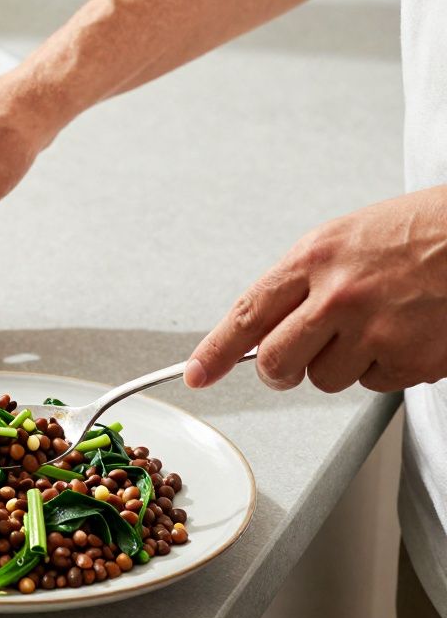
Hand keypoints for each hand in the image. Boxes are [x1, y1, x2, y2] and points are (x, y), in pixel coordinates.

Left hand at [186, 187, 446, 392]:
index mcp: (314, 258)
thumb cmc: (419, 232)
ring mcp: (375, 331)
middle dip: (279, 370)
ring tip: (376, 325)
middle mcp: (338, 296)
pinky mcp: (410, 360)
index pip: (247, 314)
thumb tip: (258, 328)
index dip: (215, 351)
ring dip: (342, 364)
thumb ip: (299, 282)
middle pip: (275, 362)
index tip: (197, 375)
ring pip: (324, 379)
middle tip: (295, 362)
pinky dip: (385, 368)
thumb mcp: (344, 239)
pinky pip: (373, 385)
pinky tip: (407, 334)